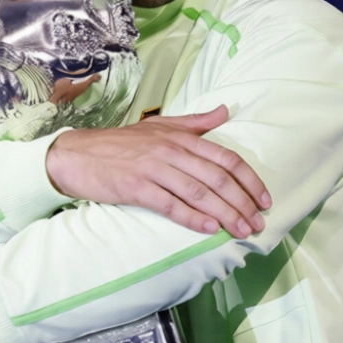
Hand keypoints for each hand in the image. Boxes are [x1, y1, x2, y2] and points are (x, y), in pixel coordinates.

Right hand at [45, 105, 271, 237]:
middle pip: (217, 179)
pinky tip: (208, 229)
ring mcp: (154, 169)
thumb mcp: (159, 126)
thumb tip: (225, 111)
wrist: (77, 154)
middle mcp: (171, 151)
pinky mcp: (136, 187)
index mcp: (181, 137)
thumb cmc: (121, 143)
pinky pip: (170, 205)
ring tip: (241, 231)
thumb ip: (195, 123)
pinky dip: (192, 218)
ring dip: (225, 214)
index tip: (264, 200)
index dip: (249, 181)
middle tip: (258, 224)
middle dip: (242, 203)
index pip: (226, 159)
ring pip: (199, 193)